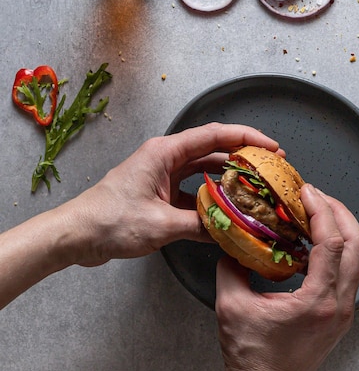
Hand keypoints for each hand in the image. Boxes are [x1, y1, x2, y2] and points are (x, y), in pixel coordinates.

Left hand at [0, 122, 279, 309]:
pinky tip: (227, 210)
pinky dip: (212, 198)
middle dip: (243, 156)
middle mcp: (166, 158)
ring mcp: (164, 175)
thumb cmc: (108, 221)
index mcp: (165, 152)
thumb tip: (230, 229)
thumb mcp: (160, 224)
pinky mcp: (161, 192)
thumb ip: (199, 225)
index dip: (246, 137)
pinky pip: (194, 190)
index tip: (270, 147)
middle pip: (214, 149)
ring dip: (229, 178)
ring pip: (206, 170)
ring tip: (255, 187)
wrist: (76, 235)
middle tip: (270, 167)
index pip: (214, 135)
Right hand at [215, 184, 358, 370]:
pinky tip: (312, 243)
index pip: (332, 242)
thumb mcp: (231, 306)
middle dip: (339, 211)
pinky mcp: (339, 315)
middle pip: (358, 244)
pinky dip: (336, 249)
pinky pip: (348, 271)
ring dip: (340, 228)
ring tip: (316, 213)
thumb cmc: (251, 358)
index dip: (321, 209)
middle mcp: (339, 305)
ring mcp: (343, 311)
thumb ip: (231, 266)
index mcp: (318, 301)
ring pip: (358, 257)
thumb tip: (233, 240)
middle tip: (315, 196)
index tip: (306, 191)